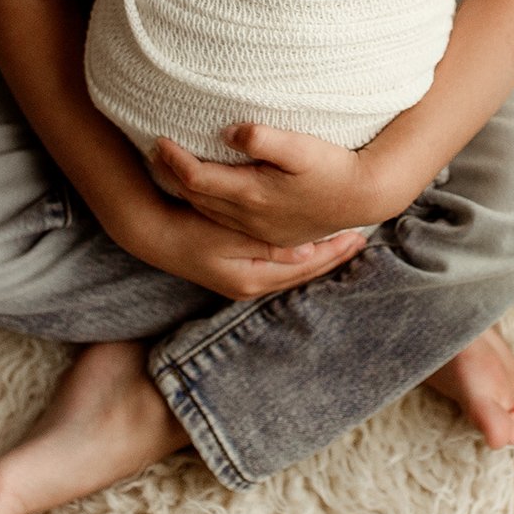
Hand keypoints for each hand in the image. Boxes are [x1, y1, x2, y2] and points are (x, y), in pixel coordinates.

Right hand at [118, 196, 365, 300]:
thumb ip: (267, 244)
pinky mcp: (236, 271)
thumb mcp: (228, 236)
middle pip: (303, 272)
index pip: (305, 267)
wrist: (152, 233)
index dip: (332, 252)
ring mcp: (243, 280)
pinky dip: (298, 256)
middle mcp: (251, 285)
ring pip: (292, 270)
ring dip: (317, 257)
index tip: (359, 237)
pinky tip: (308, 245)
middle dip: (332, 257)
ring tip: (342, 243)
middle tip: (361, 240)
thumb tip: (306, 251)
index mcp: (253, 278)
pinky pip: (279, 265)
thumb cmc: (189, 229)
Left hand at [151, 125, 391, 247]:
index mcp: (252, 195)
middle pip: (197, 197)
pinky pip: (227, 221)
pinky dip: (208, 204)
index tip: (158, 138)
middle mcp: (250, 217)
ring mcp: (260, 228)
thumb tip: (227, 130)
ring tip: (172, 169)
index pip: (197, 178)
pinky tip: (209, 193)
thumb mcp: (300, 147)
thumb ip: (261, 138)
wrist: (364, 197)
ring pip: (210, 212)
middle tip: (155, 152)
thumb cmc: (334, 167)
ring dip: (188, 190)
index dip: (174, 159)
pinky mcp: (272, 232)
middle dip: (173, 174)